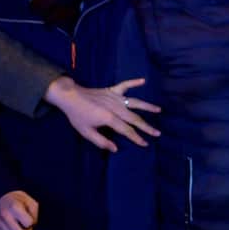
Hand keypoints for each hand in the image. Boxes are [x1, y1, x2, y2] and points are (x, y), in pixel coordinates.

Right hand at [0, 191, 38, 229]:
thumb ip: (34, 212)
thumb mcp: (30, 201)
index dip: (32, 221)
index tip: (30, 217)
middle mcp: (4, 214)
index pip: (28, 223)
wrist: (3, 198)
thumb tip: (32, 224)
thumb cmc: (19, 200)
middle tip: (27, 226)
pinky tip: (14, 228)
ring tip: (20, 227)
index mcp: (14, 206)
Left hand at [44, 76, 160, 152]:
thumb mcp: (86, 132)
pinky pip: (125, 85)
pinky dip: (134, 82)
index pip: (127, 130)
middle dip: (146, 127)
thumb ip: (101, 141)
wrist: (70, 97)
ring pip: (135, 102)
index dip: (136, 138)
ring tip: (158, 110)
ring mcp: (116, 98)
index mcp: (109, 118)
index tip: (145, 144)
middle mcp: (116, 108)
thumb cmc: (77, 115)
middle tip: (158, 133)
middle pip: (135, 119)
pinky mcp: (113, 90)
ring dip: (147, 106)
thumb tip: (115, 149)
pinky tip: (143, 80)